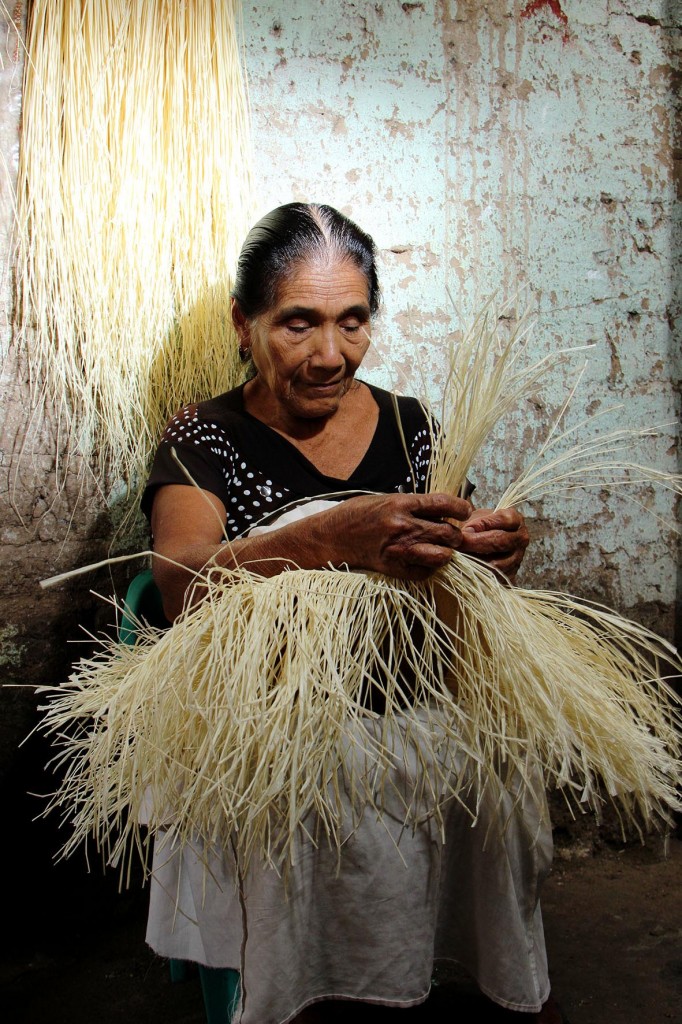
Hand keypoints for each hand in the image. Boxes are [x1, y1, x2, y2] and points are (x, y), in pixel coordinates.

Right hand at [323, 492, 471, 579]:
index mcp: (400, 504)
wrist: (330, 537)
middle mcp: (402, 526)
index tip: (465, 511)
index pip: (443, 503)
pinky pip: (424, 572)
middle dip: (457, 535)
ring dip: (447, 553)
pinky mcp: (393, 568)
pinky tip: (425, 561)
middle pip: (448, 532)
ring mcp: (398, 549)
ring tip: (444, 549)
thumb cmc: (356, 515)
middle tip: (455, 535)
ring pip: (441, 555)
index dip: (461, 508)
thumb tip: (440, 511)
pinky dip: (430, 568)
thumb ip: (412, 505)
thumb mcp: (384, 500)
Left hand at [458, 507, 528, 580]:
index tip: (465, 529)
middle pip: (500, 542)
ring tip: (459, 556)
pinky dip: (478, 574)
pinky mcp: (511, 575)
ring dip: (476, 561)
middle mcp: (521, 539)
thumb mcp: (476, 517)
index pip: (503, 520)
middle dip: (476, 543)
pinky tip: (465, 568)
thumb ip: (472, 523)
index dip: (482, 524)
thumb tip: (465, 535)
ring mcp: (518, 558)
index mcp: (516, 520)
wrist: (483, 540)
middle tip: (458, 544)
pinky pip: (495, 577)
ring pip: (497, 563)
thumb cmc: (479, 526)